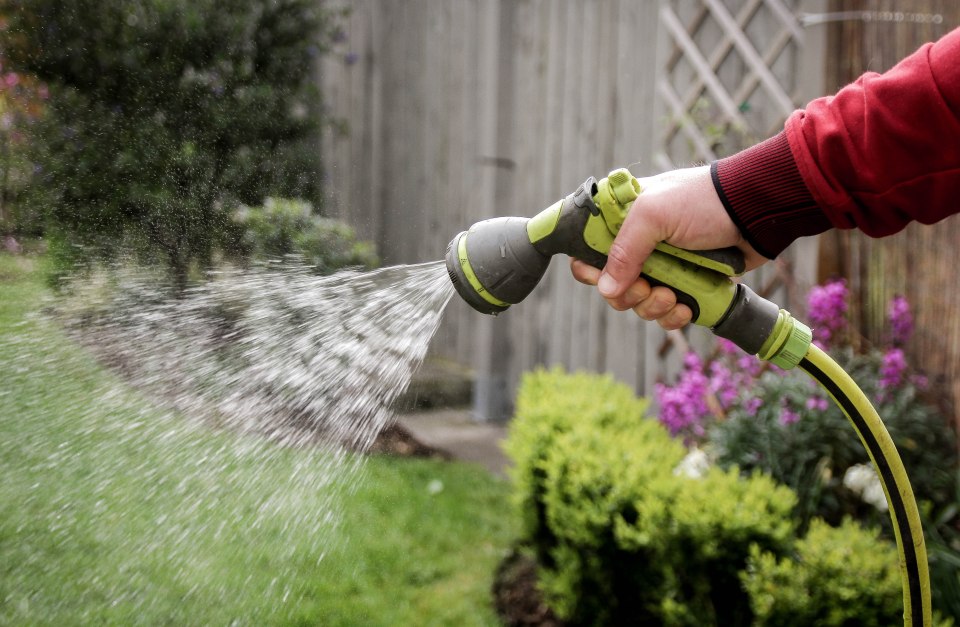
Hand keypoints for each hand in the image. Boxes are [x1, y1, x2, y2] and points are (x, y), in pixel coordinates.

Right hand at [570, 165, 766, 329]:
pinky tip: (686, 309)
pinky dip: (672, 316)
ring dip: (652, 307)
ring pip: (639, 302)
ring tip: (673, 297)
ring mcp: (663, 265)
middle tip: (648, 287)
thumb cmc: (703, 201)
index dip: (589, 269)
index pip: (588, 249)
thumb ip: (624, 250)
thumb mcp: (654, 216)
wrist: (755, 211)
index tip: (601, 278)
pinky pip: (666, 312)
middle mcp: (640, 244)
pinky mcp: (686, 283)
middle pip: (612, 284)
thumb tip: (606, 289)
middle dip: (628, 294)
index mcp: (624, 219)